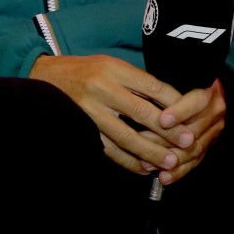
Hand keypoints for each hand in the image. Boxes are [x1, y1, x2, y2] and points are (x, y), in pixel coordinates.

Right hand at [29, 54, 201, 177]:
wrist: (42, 76)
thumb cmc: (82, 71)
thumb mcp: (109, 65)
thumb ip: (135, 81)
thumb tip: (171, 103)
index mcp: (111, 68)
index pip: (151, 86)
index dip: (174, 103)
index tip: (191, 116)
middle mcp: (100, 87)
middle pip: (141, 112)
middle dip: (168, 130)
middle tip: (187, 142)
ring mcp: (89, 110)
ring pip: (125, 135)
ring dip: (150, 151)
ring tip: (170, 162)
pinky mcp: (80, 126)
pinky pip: (107, 148)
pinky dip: (127, 161)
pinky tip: (142, 168)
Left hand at [137, 77, 226, 185]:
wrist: (206, 86)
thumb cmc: (184, 79)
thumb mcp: (177, 76)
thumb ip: (163, 86)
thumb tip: (138, 94)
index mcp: (208, 93)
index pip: (196, 103)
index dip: (179, 112)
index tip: (162, 120)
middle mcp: (215, 113)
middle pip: (193, 131)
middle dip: (167, 140)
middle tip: (144, 145)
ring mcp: (214, 131)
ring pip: (194, 150)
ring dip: (170, 160)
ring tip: (149, 164)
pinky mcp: (210, 145)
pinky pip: (195, 161)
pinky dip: (179, 171)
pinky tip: (164, 177)